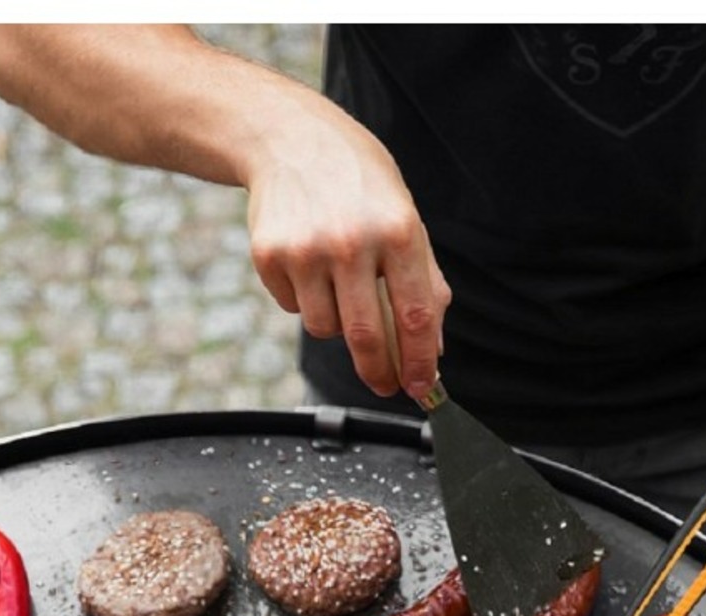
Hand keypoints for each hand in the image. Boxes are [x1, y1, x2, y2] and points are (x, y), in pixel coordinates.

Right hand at [244, 94, 450, 399]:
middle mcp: (351, 241)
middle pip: (367, 336)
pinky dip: (305, 299)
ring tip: (339, 284)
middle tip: (386, 387)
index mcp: (397, 231)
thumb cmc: (357, 182)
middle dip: (379, 372)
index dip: (420, 362)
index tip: (421, 388)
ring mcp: (306, 249)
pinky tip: (308, 263)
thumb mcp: (405, 217)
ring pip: (325, 329)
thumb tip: (435, 350)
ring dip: (337, 324)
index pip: (416, 316)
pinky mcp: (270, 255)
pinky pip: (294, 308)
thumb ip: (425, 283)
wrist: (288, 136)